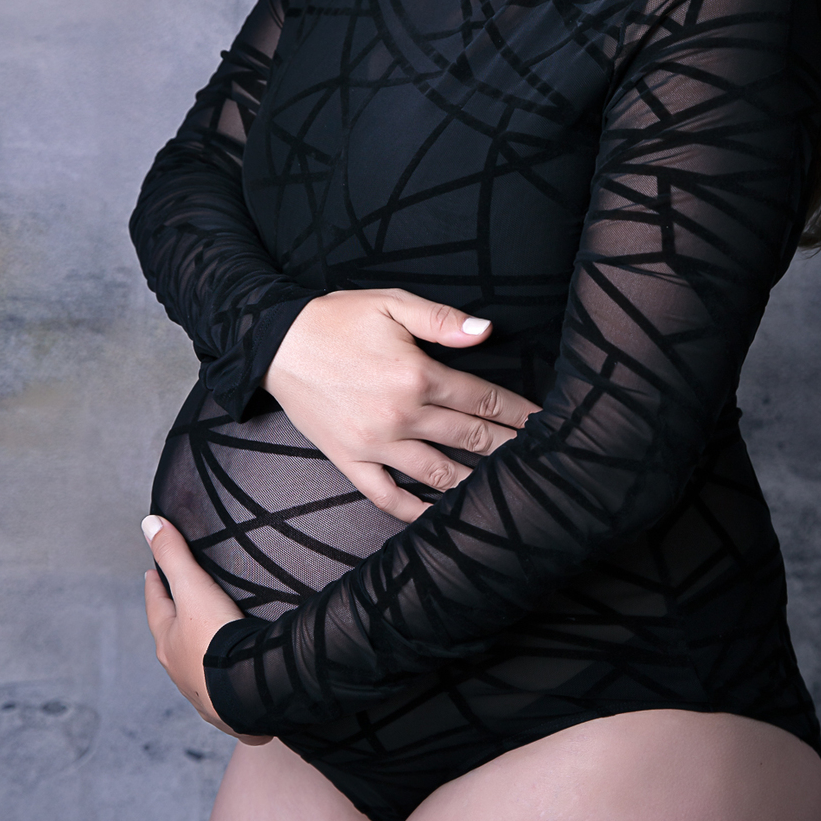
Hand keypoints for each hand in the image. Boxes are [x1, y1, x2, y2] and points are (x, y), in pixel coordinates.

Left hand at [142, 514, 271, 744]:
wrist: (244, 692)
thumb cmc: (215, 640)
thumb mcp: (193, 588)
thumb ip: (174, 555)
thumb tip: (149, 523)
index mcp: (169, 641)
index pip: (156, 607)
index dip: (154, 587)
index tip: (151, 573)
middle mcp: (180, 670)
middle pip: (171, 640)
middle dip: (173, 623)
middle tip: (177, 607)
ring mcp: (202, 692)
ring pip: (193, 668)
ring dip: (195, 654)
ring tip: (205, 644)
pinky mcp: (227, 710)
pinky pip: (220, 691)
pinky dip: (222, 682)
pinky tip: (233, 682)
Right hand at [264, 288, 539, 521]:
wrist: (273, 343)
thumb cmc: (336, 319)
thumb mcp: (391, 304)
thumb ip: (442, 319)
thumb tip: (486, 332)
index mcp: (418, 375)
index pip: (484, 399)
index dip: (519, 413)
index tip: (546, 424)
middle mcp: (402, 415)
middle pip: (471, 438)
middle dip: (510, 449)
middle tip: (542, 462)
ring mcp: (375, 444)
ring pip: (439, 473)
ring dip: (475, 482)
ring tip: (506, 492)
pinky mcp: (350, 460)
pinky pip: (387, 495)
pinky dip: (415, 511)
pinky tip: (440, 516)